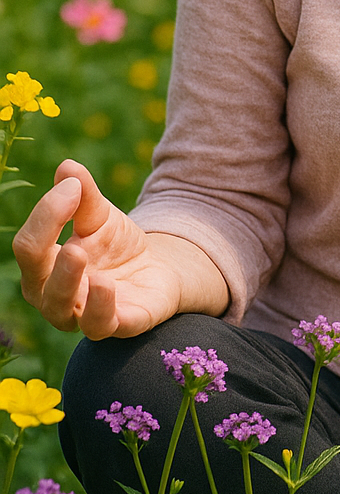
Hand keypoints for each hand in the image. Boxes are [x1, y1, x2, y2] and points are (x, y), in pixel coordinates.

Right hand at [13, 160, 222, 339]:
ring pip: (61, 308)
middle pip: (36, 278)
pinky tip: (105, 284)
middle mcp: (53, 296)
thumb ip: (85, 196)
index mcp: (43, 267)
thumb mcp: (102, 215)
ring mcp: (82, 314)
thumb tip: (68, 167)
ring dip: (66, 280)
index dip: (45, 214)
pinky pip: (100, 325)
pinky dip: (99, 308)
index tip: (72, 185)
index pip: (29, 245)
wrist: (157, 270)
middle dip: (44, 247)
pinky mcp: (117, 326)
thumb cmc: (115, 245)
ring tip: (77, 252)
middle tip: (62, 216)